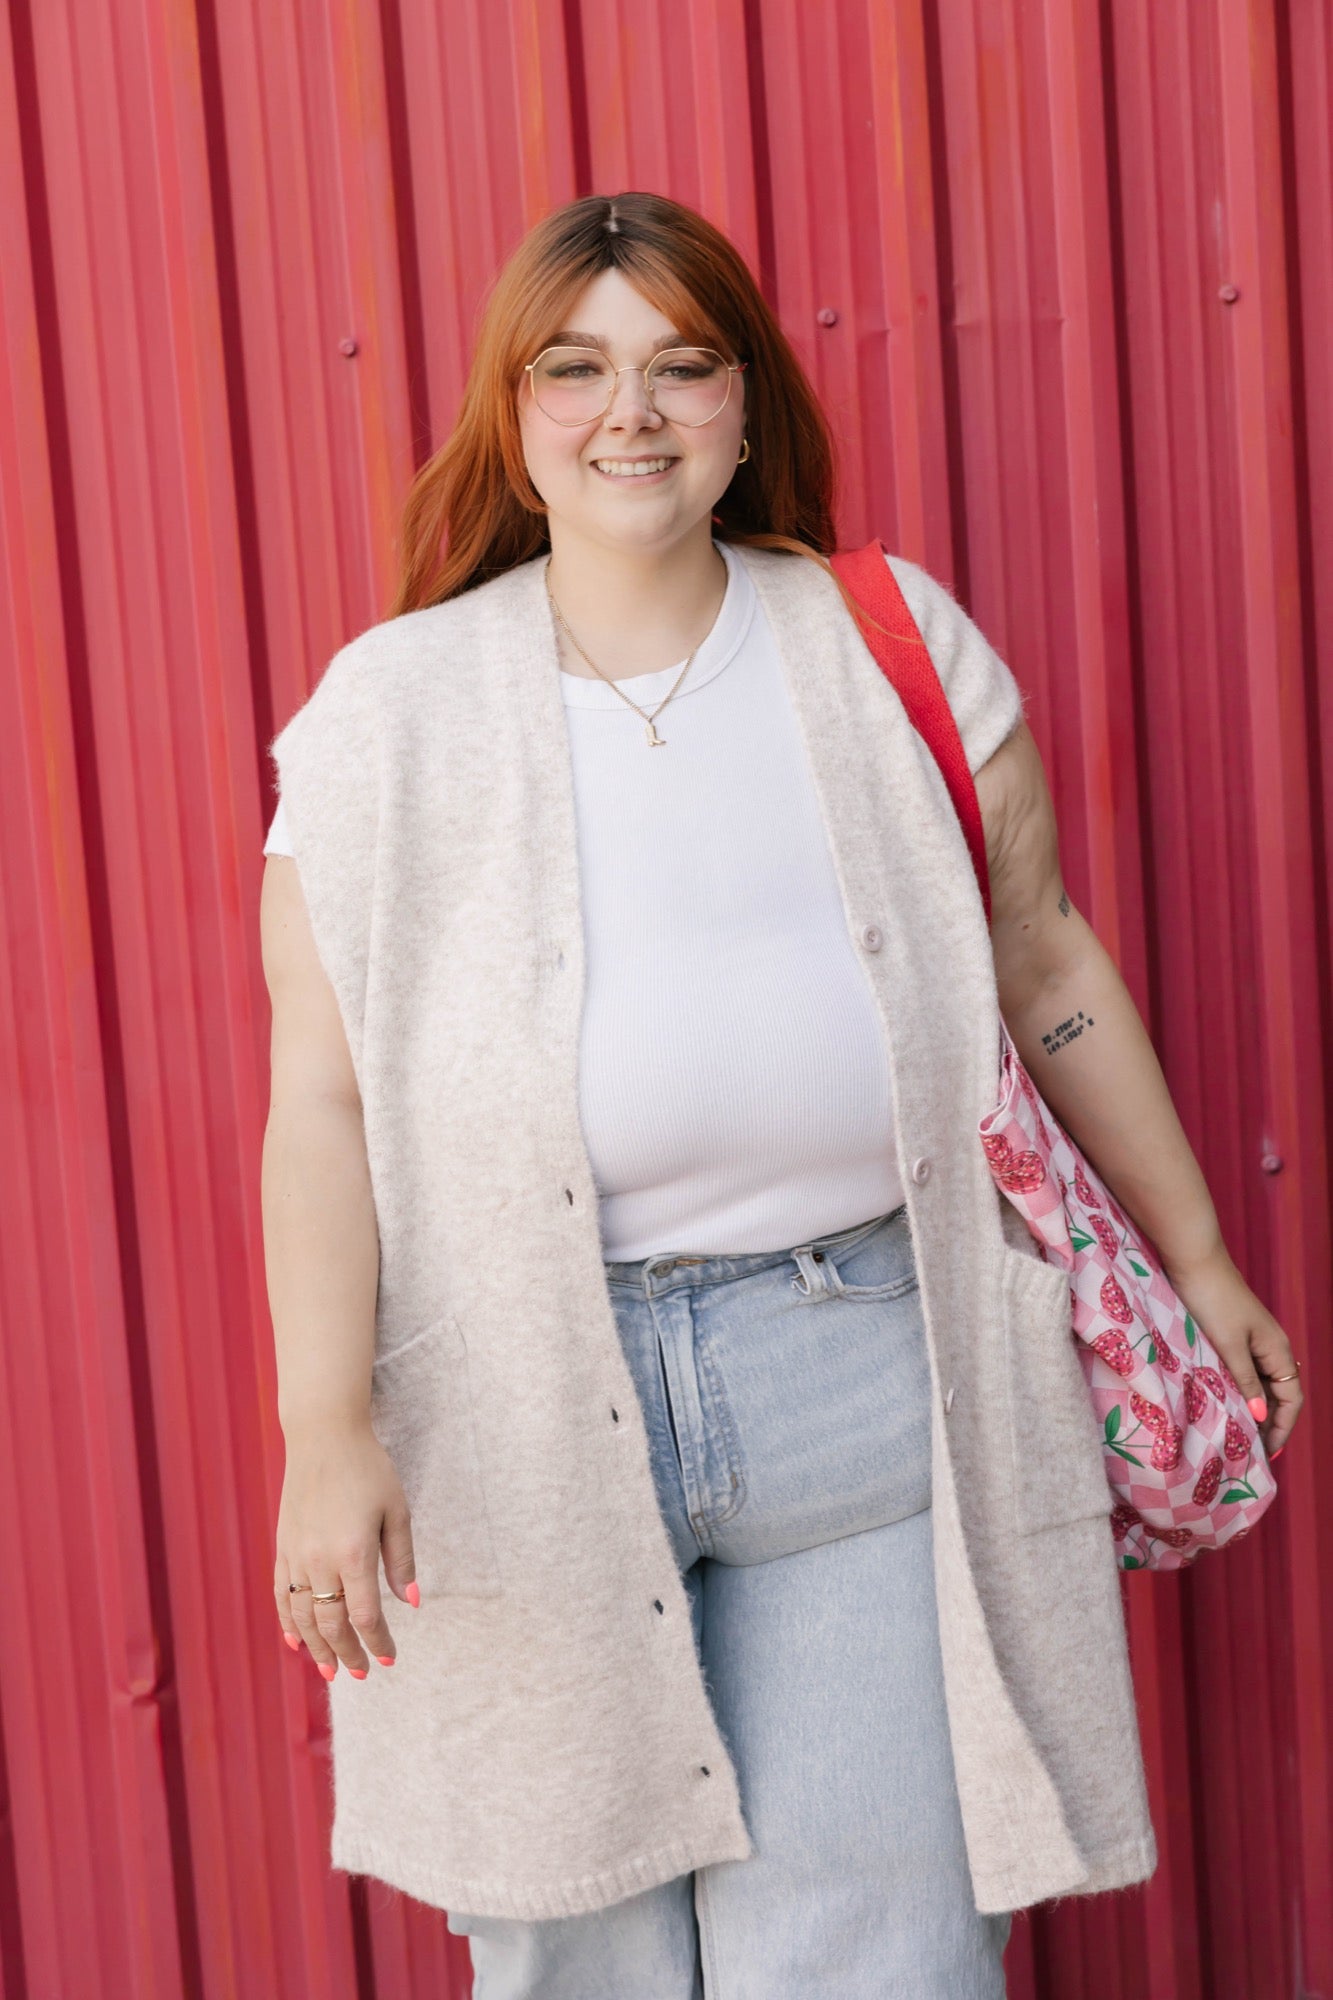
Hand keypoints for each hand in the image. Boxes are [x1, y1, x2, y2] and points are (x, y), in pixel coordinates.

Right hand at [274, 1416, 417, 1677]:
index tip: (388, 1660)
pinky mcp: (282, 1547)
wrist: (324, 1436)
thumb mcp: (396, 1510)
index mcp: (354, 1552)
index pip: (365, 1615)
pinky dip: (287, 1622)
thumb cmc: (368, 1469)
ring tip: (329, 1671)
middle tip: (360, 1674)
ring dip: (316, 1649)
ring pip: (302, 1617)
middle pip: (331, 1624)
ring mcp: (296, 1555)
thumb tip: (412, 1602)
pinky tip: (296, 1642)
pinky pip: (281, 1595)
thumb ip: (401, 1559)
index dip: (377, 1642)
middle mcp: (320, 1560)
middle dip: (347, 1654)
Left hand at [1163, 1245, 1304, 1459]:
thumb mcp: (1228, 1345)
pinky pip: (1243, 1370)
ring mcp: (1252, 1340)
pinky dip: (1238, 1389)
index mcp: (1278, 1350)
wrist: (1193, 1258)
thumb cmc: (1211, 1299)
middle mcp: (1271, 1347)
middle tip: (1248, 1450)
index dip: (1281, 1428)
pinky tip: (1222, 1402)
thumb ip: (1245, 1380)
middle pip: (1278, 1395)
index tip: (1265, 1453)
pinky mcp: (1232, 1333)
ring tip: (1235, 1433)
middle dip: (1267, 1423)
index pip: (1291, 1400)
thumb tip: (1258, 1415)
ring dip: (1251, 1407)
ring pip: (1260, 1383)